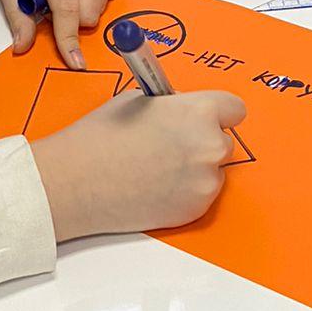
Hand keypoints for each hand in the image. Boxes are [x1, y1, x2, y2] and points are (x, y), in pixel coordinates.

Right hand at [31, 89, 246, 240]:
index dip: (216, 112)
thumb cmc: (100, 137)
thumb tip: (183, 113)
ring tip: (156, 169)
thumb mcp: (137, 101)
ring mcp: (206, 182)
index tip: (201, 119)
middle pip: (223, 141)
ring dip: (194, 169)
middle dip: (201, 142)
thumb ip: (172, 106)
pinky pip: (200, 194)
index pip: (234, 109)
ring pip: (213, 170)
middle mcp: (211, 146)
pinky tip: (153, 188)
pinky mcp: (196, 209)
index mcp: (199, 112)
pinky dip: (184, 192)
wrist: (77, 182)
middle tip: (168, 146)